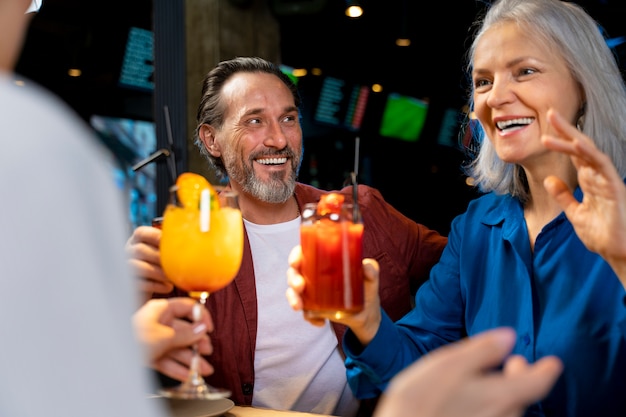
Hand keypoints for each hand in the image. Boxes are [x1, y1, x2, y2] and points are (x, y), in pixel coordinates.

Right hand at [125, 225, 173, 296]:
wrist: (152, 289)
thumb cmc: (161, 266)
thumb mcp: (163, 252)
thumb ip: (170, 244)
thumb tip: (187, 236)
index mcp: (137, 240)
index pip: (141, 233)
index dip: (155, 236)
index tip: (170, 242)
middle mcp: (128, 252)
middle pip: (140, 250)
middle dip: (159, 257)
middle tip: (175, 263)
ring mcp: (126, 268)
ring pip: (138, 267)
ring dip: (158, 272)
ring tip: (172, 277)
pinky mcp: (129, 284)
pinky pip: (139, 283)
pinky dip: (156, 285)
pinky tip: (168, 287)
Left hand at [132, 298, 214, 381]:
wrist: (108, 355)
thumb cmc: (131, 338)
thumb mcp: (164, 336)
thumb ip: (185, 334)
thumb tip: (202, 329)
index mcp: (161, 309)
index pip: (187, 308)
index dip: (201, 317)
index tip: (209, 329)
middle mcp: (159, 322)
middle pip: (184, 331)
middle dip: (197, 343)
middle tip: (206, 352)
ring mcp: (154, 339)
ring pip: (178, 348)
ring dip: (191, 360)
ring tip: (202, 370)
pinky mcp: (149, 354)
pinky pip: (168, 360)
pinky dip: (178, 368)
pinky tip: (188, 374)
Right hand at [286, 245, 382, 345]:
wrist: (368, 313)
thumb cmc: (367, 286)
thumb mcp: (371, 276)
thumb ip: (371, 269)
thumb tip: (365, 268)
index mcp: (324, 261)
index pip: (304, 253)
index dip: (296, 256)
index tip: (296, 262)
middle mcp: (314, 275)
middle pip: (294, 272)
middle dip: (293, 279)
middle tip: (300, 286)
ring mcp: (312, 293)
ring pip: (294, 292)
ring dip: (293, 298)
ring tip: (299, 307)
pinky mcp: (314, 308)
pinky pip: (305, 312)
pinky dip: (310, 317)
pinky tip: (321, 321)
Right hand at [373, 327, 562, 416]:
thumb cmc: (421, 402)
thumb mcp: (449, 365)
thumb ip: (482, 350)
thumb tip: (508, 337)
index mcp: (500, 396)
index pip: (536, 383)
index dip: (546, 371)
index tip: (554, 363)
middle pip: (522, 398)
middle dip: (522, 378)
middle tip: (518, 363)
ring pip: (507, 410)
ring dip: (507, 393)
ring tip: (498, 380)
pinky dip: (493, 405)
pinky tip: (476, 401)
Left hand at [542, 108, 625, 281]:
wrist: (618, 253)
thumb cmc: (602, 235)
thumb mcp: (575, 213)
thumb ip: (564, 196)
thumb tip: (551, 179)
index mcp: (590, 180)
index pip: (574, 155)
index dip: (561, 140)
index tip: (545, 128)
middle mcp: (599, 176)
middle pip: (581, 147)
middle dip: (566, 130)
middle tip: (549, 113)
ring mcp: (607, 180)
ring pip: (589, 152)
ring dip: (572, 137)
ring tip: (555, 124)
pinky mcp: (614, 187)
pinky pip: (602, 166)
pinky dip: (589, 154)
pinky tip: (577, 143)